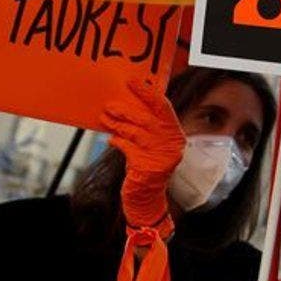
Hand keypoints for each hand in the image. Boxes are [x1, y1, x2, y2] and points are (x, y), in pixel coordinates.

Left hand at [101, 78, 184, 228]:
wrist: (146, 198)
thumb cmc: (146, 166)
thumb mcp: (150, 144)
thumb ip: (145, 127)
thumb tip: (126, 103)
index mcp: (175, 135)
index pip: (163, 107)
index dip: (147, 93)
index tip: (131, 82)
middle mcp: (172, 144)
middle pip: (146, 119)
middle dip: (126, 110)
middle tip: (110, 105)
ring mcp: (161, 157)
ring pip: (135, 133)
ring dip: (117, 125)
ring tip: (105, 119)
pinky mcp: (148, 168)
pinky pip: (128, 148)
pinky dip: (118, 142)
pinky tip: (111, 140)